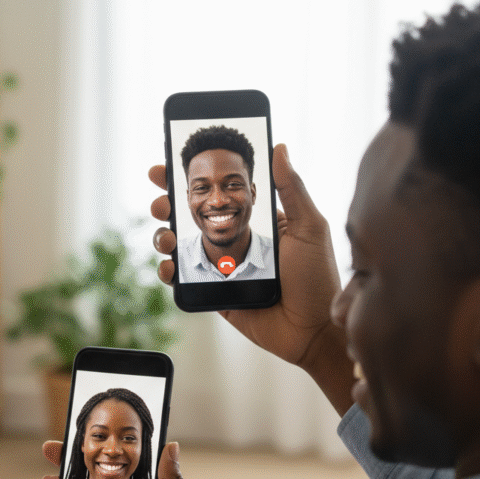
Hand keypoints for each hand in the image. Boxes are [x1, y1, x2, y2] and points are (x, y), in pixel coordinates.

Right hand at [150, 144, 353, 415]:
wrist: (312, 330)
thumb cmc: (318, 279)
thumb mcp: (309, 227)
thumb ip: (292, 189)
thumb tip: (279, 148)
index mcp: (255, 220)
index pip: (217, 193)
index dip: (190, 180)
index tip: (168, 167)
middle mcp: (234, 240)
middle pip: (190, 216)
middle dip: (167, 205)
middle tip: (161, 203)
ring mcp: (222, 267)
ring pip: (181, 246)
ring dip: (163, 236)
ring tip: (165, 237)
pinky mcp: (214, 293)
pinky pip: (184, 280)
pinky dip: (169, 272)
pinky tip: (170, 267)